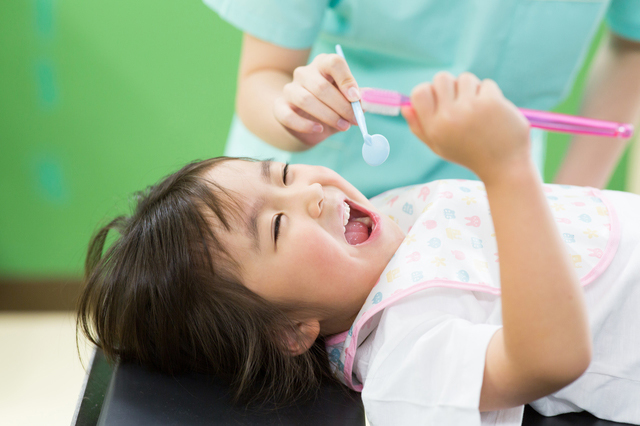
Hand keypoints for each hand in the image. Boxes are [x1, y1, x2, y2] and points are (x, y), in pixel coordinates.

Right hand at [274, 53, 359, 146]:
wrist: (306, 120)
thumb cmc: (331, 105)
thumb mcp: (346, 99)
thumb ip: (356, 99)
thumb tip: (367, 102)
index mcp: (323, 65)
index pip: (334, 63)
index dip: (346, 80)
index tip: (356, 98)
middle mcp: (304, 73)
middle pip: (321, 86)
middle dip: (341, 106)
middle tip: (354, 120)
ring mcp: (290, 89)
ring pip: (306, 100)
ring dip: (328, 116)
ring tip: (343, 126)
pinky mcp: (280, 106)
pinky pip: (288, 115)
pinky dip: (305, 125)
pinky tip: (319, 129)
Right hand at [402, 72, 531, 182]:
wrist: (503, 166)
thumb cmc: (468, 155)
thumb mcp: (438, 146)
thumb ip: (419, 128)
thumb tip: (405, 107)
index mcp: (434, 127)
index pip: (419, 92)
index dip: (429, 91)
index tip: (439, 99)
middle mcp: (449, 116)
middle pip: (441, 78)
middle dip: (451, 86)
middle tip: (460, 100)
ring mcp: (471, 108)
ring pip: (465, 78)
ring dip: (471, 89)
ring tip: (477, 107)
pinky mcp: (492, 102)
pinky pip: (486, 84)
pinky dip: (489, 94)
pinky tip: (492, 111)